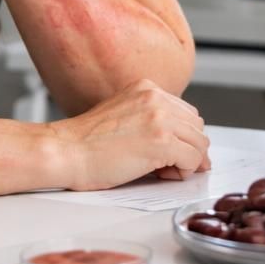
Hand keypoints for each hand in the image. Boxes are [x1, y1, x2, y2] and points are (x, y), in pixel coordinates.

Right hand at [50, 79, 211, 190]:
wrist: (65, 151)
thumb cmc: (85, 142)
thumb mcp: (123, 115)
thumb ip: (150, 118)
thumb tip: (180, 141)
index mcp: (146, 89)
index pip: (185, 112)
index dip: (182, 136)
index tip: (172, 152)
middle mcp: (156, 98)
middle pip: (196, 126)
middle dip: (188, 148)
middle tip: (169, 165)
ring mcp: (160, 118)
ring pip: (200, 142)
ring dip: (187, 161)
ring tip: (163, 170)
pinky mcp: (161, 142)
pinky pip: (193, 159)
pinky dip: (184, 172)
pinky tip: (162, 175)